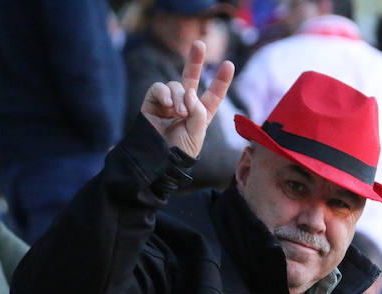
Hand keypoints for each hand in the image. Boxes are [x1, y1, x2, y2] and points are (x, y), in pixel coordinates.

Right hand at [140, 40, 234, 157]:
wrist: (159, 160)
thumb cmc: (180, 151)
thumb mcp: (197, 134)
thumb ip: (198, 112)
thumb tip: (190, 92)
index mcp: (200, 114)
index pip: (213, 95)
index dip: (221, 81)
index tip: (229, 64)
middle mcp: (185, 105)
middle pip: (192, 78)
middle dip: (195, 61)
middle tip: (200, 44)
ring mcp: (168, 102)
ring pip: (177, 86)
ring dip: (180, 96)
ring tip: (180, 112)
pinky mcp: (153, 102)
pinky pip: (159, 88)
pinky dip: (165, 93)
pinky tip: (168, 104)